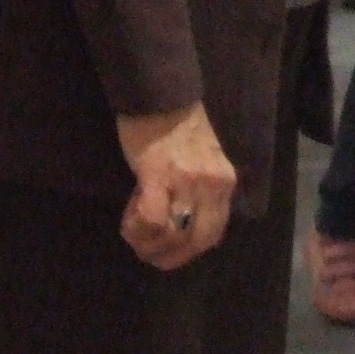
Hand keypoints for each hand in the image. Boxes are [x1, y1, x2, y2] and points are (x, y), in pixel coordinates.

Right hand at [114, 103, 236, 270]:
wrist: (160, 97)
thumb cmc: (179, 129)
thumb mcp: (205, 164)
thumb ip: (202, 194)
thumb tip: (186, 229)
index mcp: (224, 183)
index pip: (214, 233)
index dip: (188, 251)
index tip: (167, 250)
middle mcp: (212, 185)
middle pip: (196, 242)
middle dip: (168, 257)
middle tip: (145, 251)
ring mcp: (188, 181)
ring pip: (172, 236)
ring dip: (148, 243)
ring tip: (134, 228)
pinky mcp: (159, 175)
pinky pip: (152, 219)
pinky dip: (137, 228)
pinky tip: (129, 215)